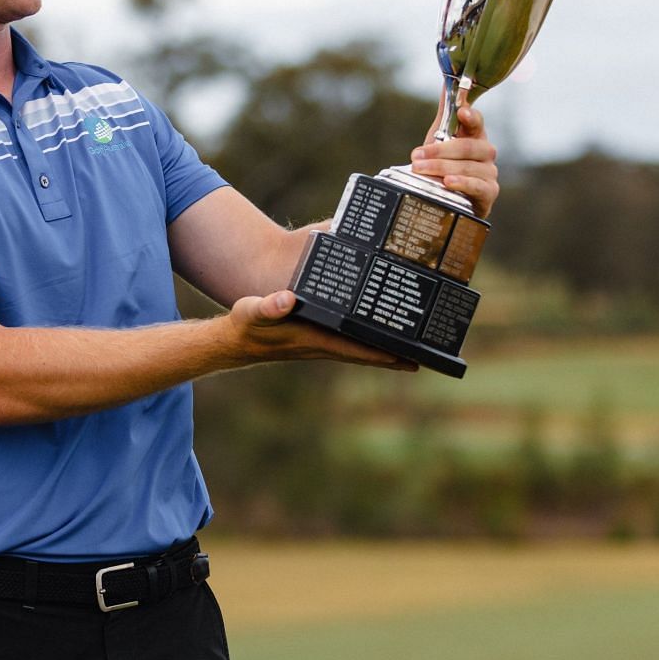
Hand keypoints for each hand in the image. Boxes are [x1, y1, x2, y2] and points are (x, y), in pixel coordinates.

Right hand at [228, 290, 417, 371]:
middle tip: (424, 359)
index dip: (380, 352)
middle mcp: (320, 346)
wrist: (234, 342)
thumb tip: (287, 299)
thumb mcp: (253, 311)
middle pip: (364, 354)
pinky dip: (366, 344)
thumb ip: (269, 306)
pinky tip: (377, 339)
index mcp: (311, 339)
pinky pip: (348, 344)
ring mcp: (319, 346)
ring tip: (412, 354)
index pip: (354, 348)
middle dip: (393, 357)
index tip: (406, 355)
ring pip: (359, 351)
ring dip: (384, 353)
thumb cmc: (245, 325)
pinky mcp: (316, 340)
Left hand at [410, 92, 498, 215]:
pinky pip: (477, 186)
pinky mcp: (489, 192)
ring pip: (469, 166)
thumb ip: (445, 113)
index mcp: (475, 136)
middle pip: (468, 146)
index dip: (471, 116)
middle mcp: (485, 152)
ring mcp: (489, 173)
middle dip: (440, 150)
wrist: (450, 199)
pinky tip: (448, 182)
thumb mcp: (441, 138)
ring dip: (442, 167)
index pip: (477, 122)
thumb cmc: (447, 165)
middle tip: (417, 156)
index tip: (461, 112)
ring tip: (421, 169)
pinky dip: (462, 183)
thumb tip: (446, 81)